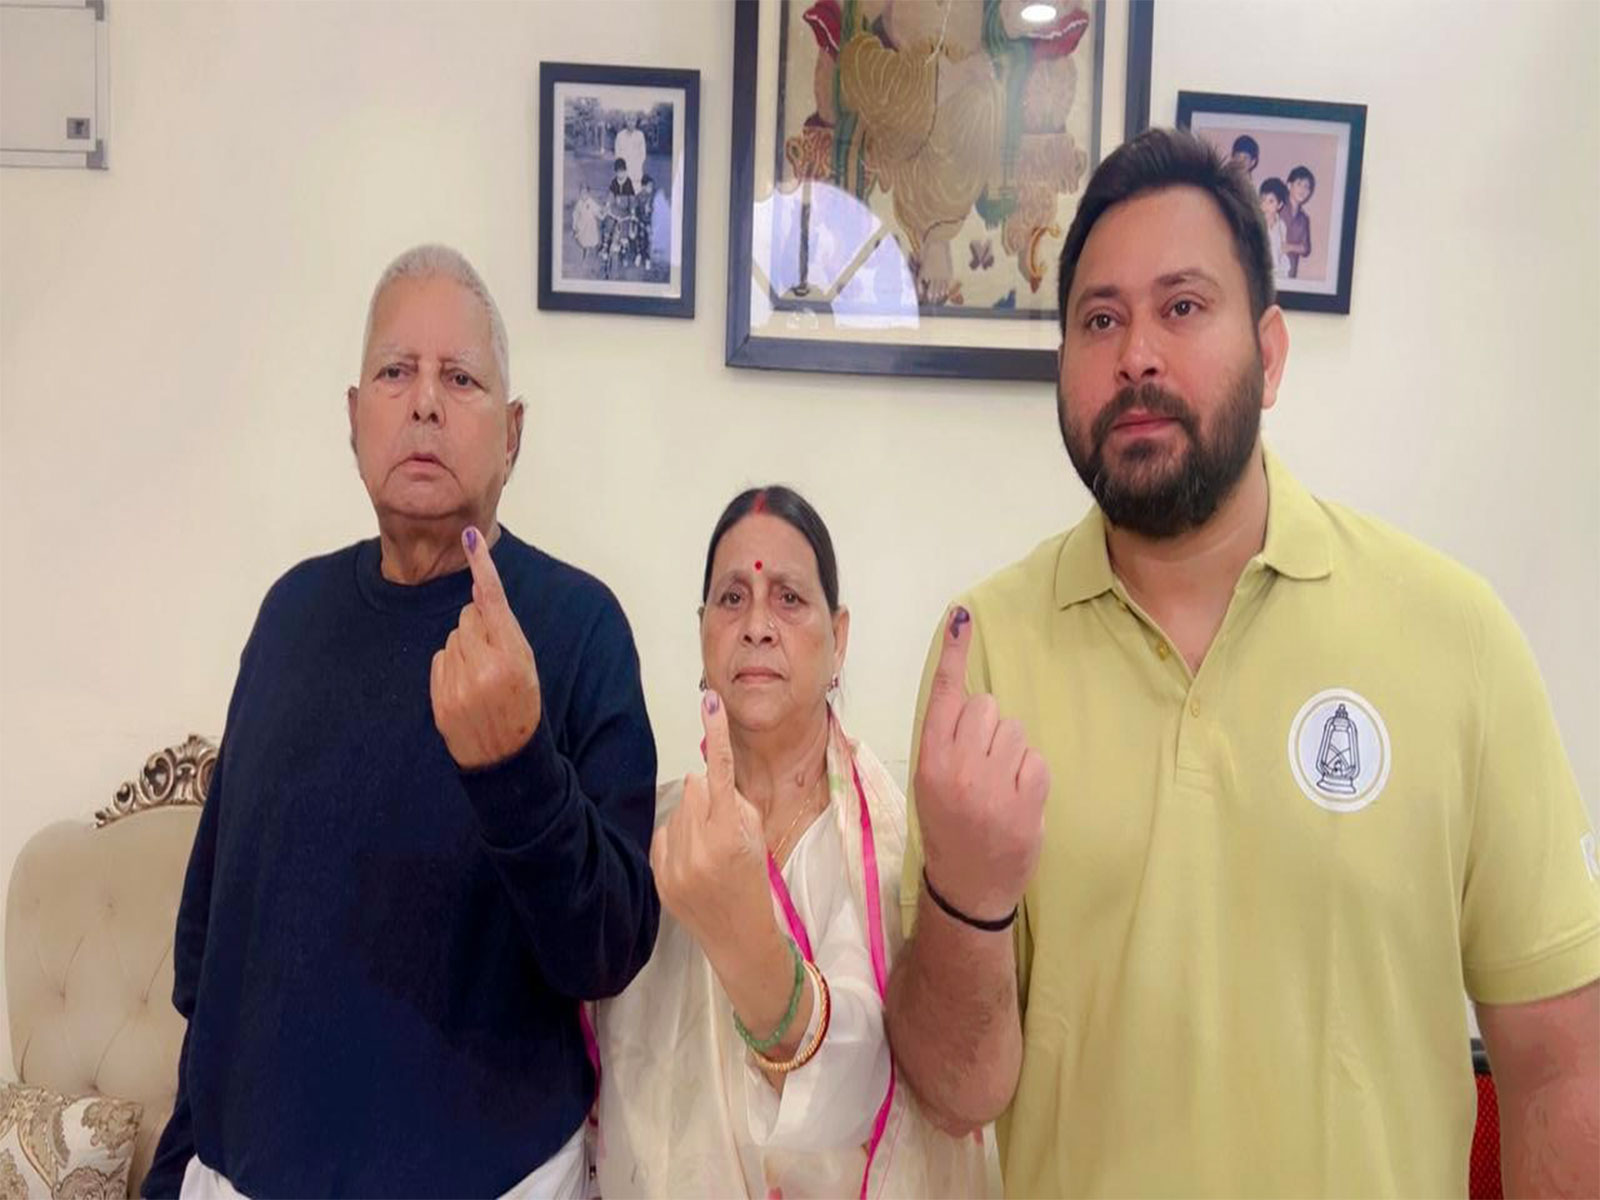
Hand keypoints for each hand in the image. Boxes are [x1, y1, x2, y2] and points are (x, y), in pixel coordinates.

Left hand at [430, 526, 542, 768]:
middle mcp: (484, 667)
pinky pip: (440, 659)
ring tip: (481, 680)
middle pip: (469, 616)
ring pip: (453, 637)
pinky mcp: (440, 698)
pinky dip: (450, 667)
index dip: (482, 566)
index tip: (470, 536)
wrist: (506, 758)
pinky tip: (465, 690)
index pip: (493, 600)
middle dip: (479, 627)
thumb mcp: (527, 665)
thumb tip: (478, 592)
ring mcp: (459, 684)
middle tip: (495, 658)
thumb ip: (504, 629)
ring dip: (464, 649)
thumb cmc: (522, 706)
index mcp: (513, 656)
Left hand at [651, 691, 777, 967]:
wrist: (739, 939)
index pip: (720, 772)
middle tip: (725, 828)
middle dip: (710, 796)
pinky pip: (664, 832)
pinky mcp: (658, 876)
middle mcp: (698, 848)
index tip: (710, 700)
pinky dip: (678, 838)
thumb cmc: (756, 881)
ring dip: (693, 818)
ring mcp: (674, 865)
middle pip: (696, 786)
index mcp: (730, 836)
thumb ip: (734, 802)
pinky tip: (693, 862)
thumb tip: (707, 776)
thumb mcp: (757, 837)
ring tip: (710, 850)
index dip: (716, 734)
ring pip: (679, 808)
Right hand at [913, 606, 1048, 921]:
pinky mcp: (1027, 801)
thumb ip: (947, 741)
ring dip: (1011, 752)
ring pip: (1015, 730)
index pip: (944, 696)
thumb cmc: (949, 828)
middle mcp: (959, 768)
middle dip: (989, 727)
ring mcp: (994, 786)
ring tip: (999, 786)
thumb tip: (973, 696)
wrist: (968, 886)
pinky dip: (1030, 775)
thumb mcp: (930, 784)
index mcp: (930, 761)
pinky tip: (1017, 799)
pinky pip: (1036, 759)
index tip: (961, 617)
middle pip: (987, 706)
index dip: (953, 655)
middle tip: (982, 764)